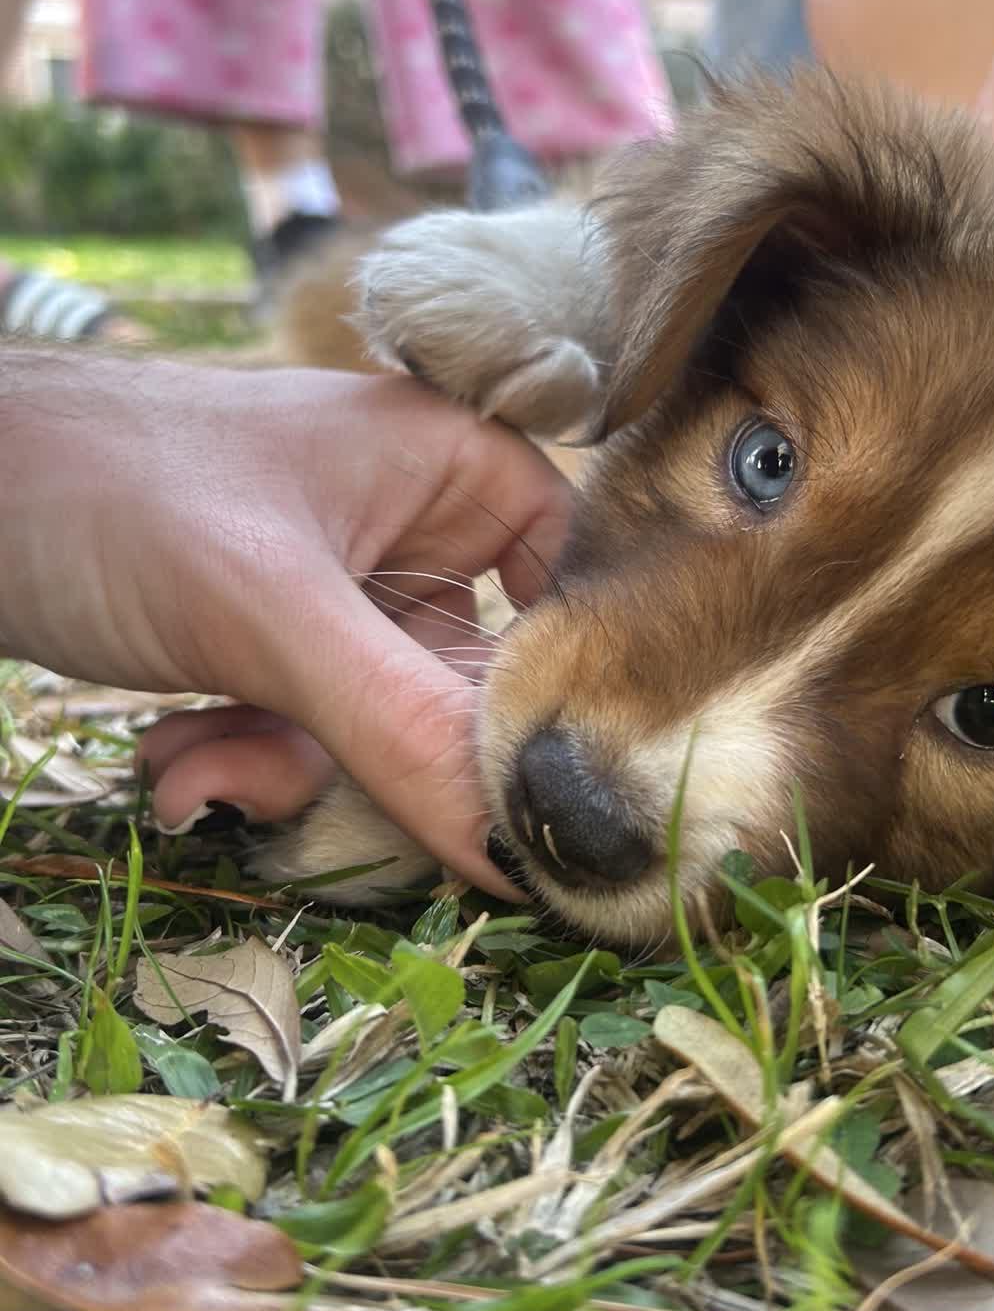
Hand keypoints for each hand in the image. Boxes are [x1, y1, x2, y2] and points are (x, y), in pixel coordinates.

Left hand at [0, 350, 571, 894]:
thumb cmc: (108, 492)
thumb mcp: (267, 608)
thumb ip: (399, 722)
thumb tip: (519, 845)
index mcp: (445, 465)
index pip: (567, 581)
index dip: (559, 684)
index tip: (537, 785)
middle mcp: (406, 528)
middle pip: (468, 680)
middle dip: (381, 751)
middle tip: (306, 787)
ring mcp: (335, 592)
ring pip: (378, 725)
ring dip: (286, 768)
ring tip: (187, 767)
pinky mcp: (267, 644)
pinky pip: (304, 732)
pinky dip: (241, 759)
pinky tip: (168, 760)